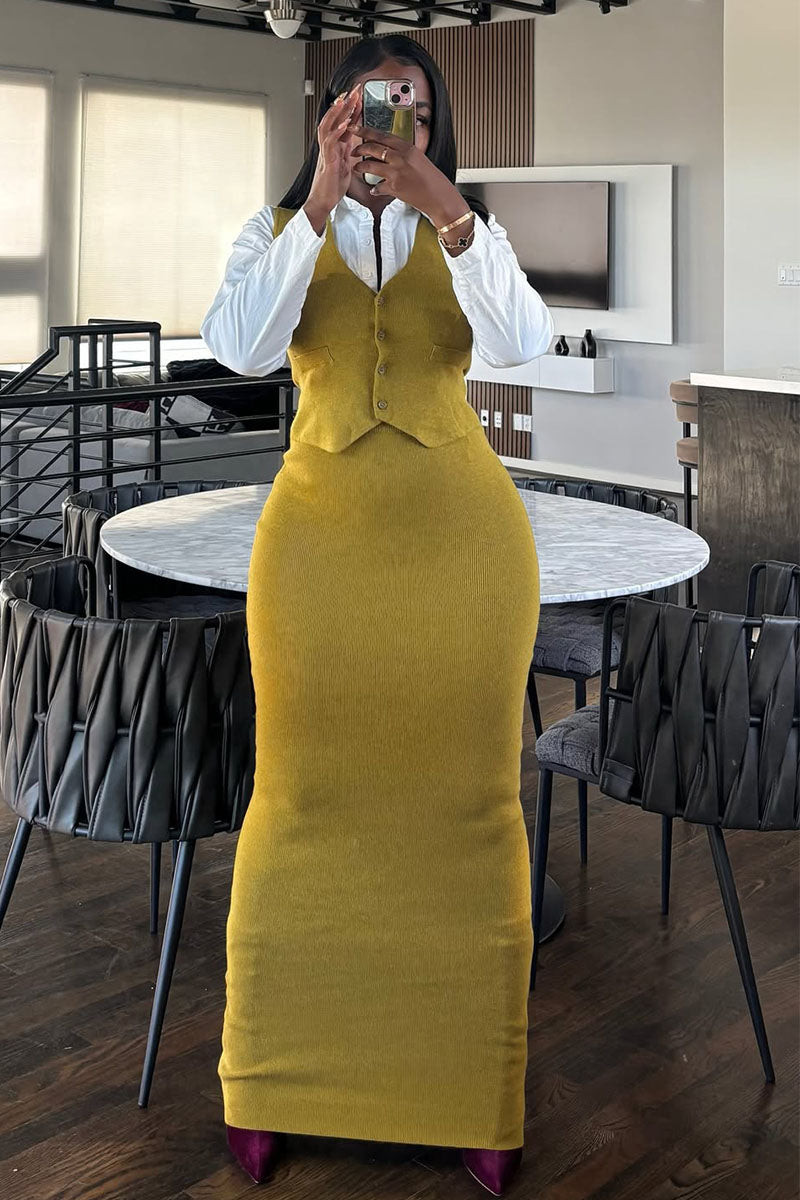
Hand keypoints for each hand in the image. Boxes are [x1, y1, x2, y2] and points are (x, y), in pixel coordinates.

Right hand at [305, 88, 362, 224]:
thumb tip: (355, 140)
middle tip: (354, 89)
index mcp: (335, 146)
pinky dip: (338, 131)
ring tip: (346, 99)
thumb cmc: (332, 187)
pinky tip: (345, 123)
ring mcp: (326, 152)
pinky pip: (330, 142)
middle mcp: (328, 146)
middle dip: (345, 103)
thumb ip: (349, 150)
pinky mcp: (327, 161)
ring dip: (338, 112)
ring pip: (328, 125)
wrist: (323, 202)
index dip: (351, 108)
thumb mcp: (346, 165)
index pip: (343, 122)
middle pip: (334, 119)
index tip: (359, 96)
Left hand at [350, 124, 470, 229]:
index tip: (356, 128)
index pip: (382, 135)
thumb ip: (403, 154)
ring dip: (361, 166)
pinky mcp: (395, 188)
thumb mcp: (419, 159)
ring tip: (357, 167)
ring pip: (371, 165)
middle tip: (353, 151)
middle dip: (359, 148)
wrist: (440, 198)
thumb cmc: (432, 180)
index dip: (366, 131)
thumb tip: (388, 152)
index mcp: (408, 148)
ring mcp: (397, 172)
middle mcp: (401, 158)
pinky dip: (375, 189)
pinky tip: (374, 190)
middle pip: (373, 148)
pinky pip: (378, 186)